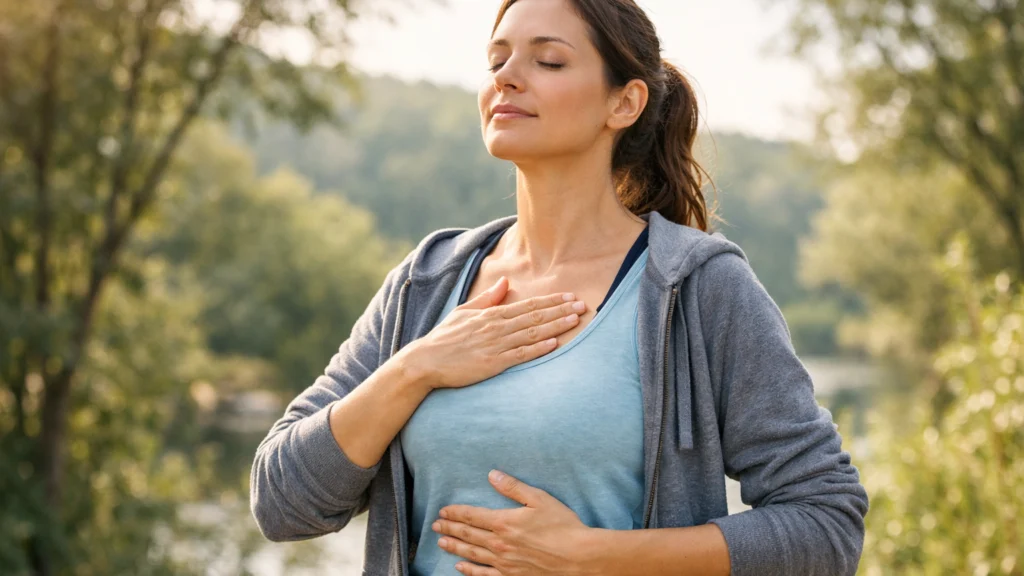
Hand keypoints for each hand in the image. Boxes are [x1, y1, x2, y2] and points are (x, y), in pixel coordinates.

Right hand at [405, 276, 587, 389]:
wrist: (426, 361)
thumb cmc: (445, 338)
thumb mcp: (464, 312)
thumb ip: (488, 298)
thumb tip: (505, 283)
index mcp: (491, 314)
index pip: (528, 305)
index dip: (551, 301)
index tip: (570, 297)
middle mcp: (496, 327)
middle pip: (535, 316)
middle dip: (561, 310)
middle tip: (583, 305)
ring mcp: (496, 345)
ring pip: (532, 333)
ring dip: (556, 326)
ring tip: (576, 320)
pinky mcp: (493, 364)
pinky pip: (520, 355)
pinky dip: (538, 348)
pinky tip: (554, 344)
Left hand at [432, 469, 592, 575]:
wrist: (578, 557)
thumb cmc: (563, 526)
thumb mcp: (539, 499)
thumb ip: (513, 487)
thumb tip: (492, 475)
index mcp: (504, 522)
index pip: (472, 516)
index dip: (455, 513)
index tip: (442, 511)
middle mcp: (499, 544)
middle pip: (467, 535)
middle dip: (449, 529)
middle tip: (435, 526)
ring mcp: (504, 563)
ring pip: (472, 554)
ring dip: (454, 547)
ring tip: (440, 543)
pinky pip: (484, 574)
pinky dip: (470, 570)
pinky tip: (460, 566)